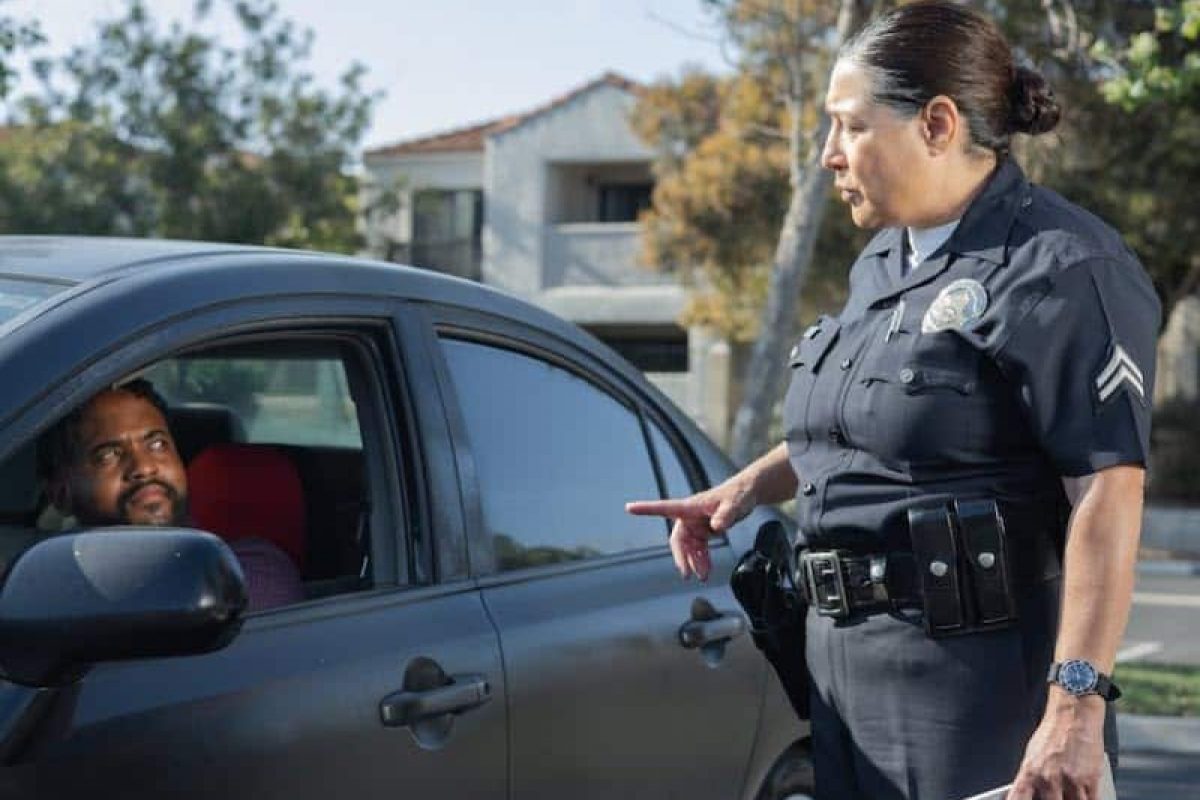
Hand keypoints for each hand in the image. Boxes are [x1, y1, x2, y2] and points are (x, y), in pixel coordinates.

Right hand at [626, 479, 756, 580]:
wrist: (747, 494)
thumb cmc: (738, 493)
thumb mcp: (734, 504)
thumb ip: (725, 514)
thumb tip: (717, 526)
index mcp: (691, 506)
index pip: (665, 508)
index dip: (646, 509)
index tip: (629, 508)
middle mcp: (690, 516)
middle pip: (678, 539)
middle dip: (681, 557)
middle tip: (687, 573)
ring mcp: (697, 525)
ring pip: (688, 548)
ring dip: (694, 562)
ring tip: (702, 576)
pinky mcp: (704, 531)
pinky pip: (698, 549)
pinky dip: (701, 560)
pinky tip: (706, 570)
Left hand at [1006, 690, 1106, 799]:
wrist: (1074, 715)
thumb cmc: (1053, 732)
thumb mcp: (1032, 754)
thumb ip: (1031, 778)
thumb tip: (1029, 794)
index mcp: (1030, 771)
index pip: (1018, 798)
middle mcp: (1048, 778)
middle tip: (1054, 796)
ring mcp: (1070, 780)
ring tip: (1067, 795)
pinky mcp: (1090, 779)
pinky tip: (1082, 796)